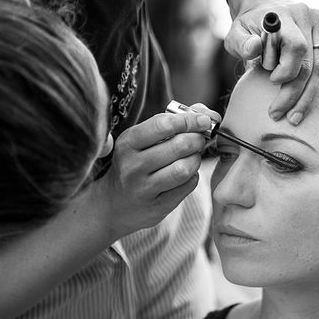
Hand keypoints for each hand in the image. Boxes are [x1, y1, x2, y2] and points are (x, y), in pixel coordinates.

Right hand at [93, 110, 214, 238]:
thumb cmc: (134, 163)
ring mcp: (143, 188)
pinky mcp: (157, 206)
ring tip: (193, 157)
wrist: (114, 204)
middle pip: (178, 146)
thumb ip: (171, 122)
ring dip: (196, 159)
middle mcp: (132, 166)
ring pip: (184, 169)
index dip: (189, 120)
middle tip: (200, 140)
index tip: (203, 120)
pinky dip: (193, 177)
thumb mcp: (142, 140)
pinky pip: (186, 187)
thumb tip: (204, 112)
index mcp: (127, 143)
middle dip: (197, 139)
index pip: (163, 125)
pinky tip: (186, 174)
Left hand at [225, 1, 318, 123]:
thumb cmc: (248, 28)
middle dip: (295, 93)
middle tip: (278, 114)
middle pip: (311, 61)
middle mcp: (307, 15)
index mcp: (285, 16)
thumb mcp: (235, 34)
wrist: (261, 10)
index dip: (286, 70)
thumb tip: (254, 49)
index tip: (271, 81)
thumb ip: (241, 43)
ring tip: (295, 115)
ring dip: (310, 92)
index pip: (296, 47)